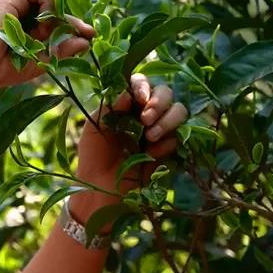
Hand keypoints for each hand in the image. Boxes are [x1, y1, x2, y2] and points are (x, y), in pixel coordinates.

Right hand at [0, 0, 94, 91]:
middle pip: (57, 5)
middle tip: (87, 31)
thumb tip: (86, 42)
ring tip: (52, 32)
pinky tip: (45, 21)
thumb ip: (62, 51)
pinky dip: (49, 2)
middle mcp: (23, 12)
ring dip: (59, 11)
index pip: (57, 19)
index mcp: (28, 28)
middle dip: (74, 18)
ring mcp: (18, 3)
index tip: (90, 36)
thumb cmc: (0, 70)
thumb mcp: (40, 62)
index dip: (74, 26)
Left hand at [70, 74, 187, 221]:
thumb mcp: (95, 126)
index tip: (138, 98)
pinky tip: (150, 154)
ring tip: (150, 136)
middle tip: (145, 119)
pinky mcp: (168, 149)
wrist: (99, 188)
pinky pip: (178, 138)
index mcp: (126, 104)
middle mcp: (145, 113)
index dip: (143, 85)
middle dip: (159, 102)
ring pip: (179, 111)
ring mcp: (159, 130)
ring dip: (167, 120)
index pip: (141, 83)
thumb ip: (110, 106)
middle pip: (166, 92)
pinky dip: (166, 143)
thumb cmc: (93, 155)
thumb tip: (128, 91)